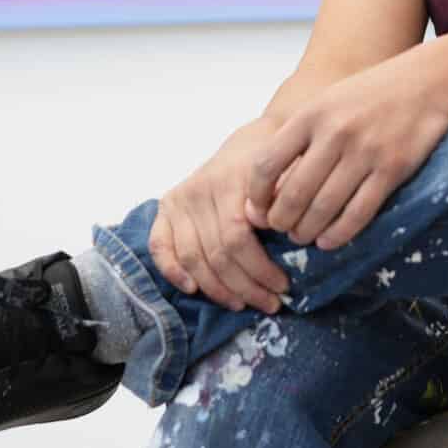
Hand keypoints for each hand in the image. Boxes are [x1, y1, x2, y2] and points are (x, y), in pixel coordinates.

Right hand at [149, 120, 291, 312]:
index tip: (283, 287)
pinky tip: (192, 288)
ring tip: (241, 304)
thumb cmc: (274, 166)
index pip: (237, 239)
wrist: (252, 143)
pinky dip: (172, 270)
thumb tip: (278, 228)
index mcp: (229, 182)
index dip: (259, 270)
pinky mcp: (165, 207)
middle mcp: (199, 191)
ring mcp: (180, 200)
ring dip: (217, 289)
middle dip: (245, 286)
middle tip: (271, 304)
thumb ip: (284, 199)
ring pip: (193, 258)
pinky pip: (159, 245)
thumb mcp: (287, 175)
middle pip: (217, 254)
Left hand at [246, 45, 447, 249]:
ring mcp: (365, 152)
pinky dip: (339, 234)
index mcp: (311, 115)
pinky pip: (358, 212)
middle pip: (293, 194)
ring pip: (323, 208)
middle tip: (282, 230)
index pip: (266, 164)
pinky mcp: (393, 169)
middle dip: (281, 221)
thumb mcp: (327, 102)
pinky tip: (330, 240)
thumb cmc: (371, 94)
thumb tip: (268, 185)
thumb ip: (298, 138)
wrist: (428, 80)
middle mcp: (334, 133)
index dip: (256, 196)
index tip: (257, 210)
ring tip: (304, 236)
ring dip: (307, 231)